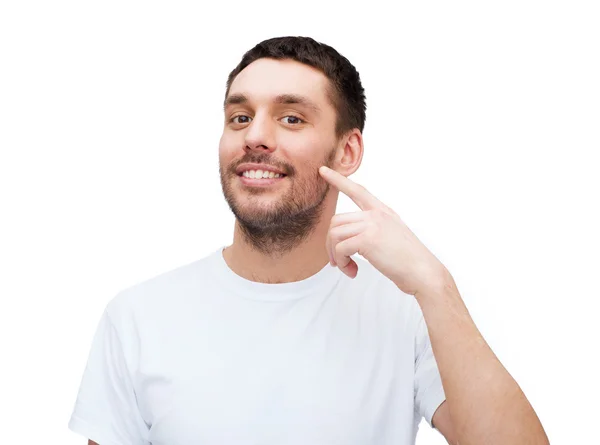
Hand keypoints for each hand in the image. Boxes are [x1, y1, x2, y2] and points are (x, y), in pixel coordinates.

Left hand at [319, 166, 447, 295]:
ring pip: (334, 235)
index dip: (339, 180)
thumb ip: (373, 230)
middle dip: (330, 244)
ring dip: (335, 255)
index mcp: (382, 212)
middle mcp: (376, 215)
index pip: (357, 191)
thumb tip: (350, 239)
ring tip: (346, 268)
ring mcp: (372, 225)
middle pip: (336, 221)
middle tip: (338, 262)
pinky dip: (342, 263)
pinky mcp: (367, 240)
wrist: (423, 272)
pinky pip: (340, 249)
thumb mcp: (392, 235)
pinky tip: (353, 271)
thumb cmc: (408, 260)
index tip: (323, 171)